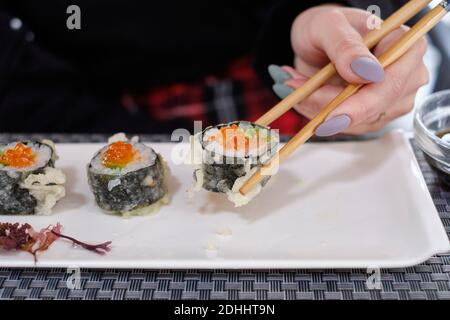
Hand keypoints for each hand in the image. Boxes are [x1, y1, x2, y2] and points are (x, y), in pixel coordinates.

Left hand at [268, 5, 428, 135]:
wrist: (318, 39)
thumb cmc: (327, 26)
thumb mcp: (328, 25)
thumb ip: (345, 45)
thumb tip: (367, 72)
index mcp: (407, 46)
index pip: (390, 85)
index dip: (361, 106)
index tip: (330, 117)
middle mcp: (407, 76)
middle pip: (372, 108)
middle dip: (327, 105)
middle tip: (293, 90)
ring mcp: (392, 99)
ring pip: (355, 122)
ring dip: (317, 107)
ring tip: (294, 84)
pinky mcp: (374, 115)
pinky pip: (344, 126)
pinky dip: (317, 112)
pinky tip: (303, 94)